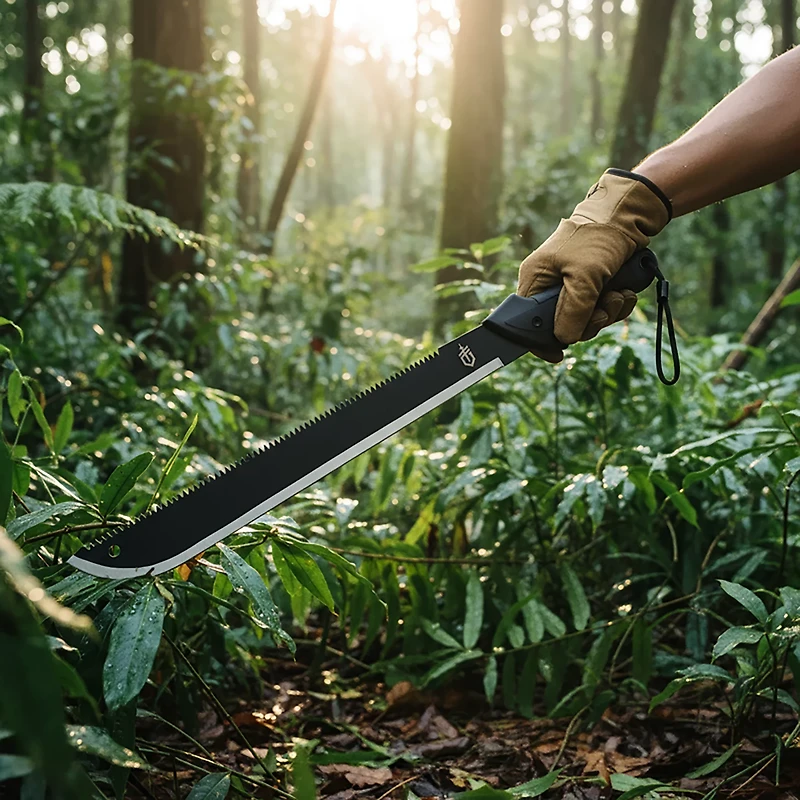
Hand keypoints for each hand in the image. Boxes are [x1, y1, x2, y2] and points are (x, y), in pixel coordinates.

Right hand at [517, 169, 671, 361]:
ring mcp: (573, 287)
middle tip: (603, 309)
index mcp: (535, 280)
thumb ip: (572, 311)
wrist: (628, 215)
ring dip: (607, 313)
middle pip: (562, 326)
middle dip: (587, 322)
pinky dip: (617, 305)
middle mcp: (550, 286)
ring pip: (586, 320)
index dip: (541, 341)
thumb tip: (564, 340)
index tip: (558, 354)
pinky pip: (602, 311)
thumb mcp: (584, 277)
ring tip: (618, 294)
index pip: (527, 322)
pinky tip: (624, 291)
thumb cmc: (597, 238)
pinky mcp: (594, 286)